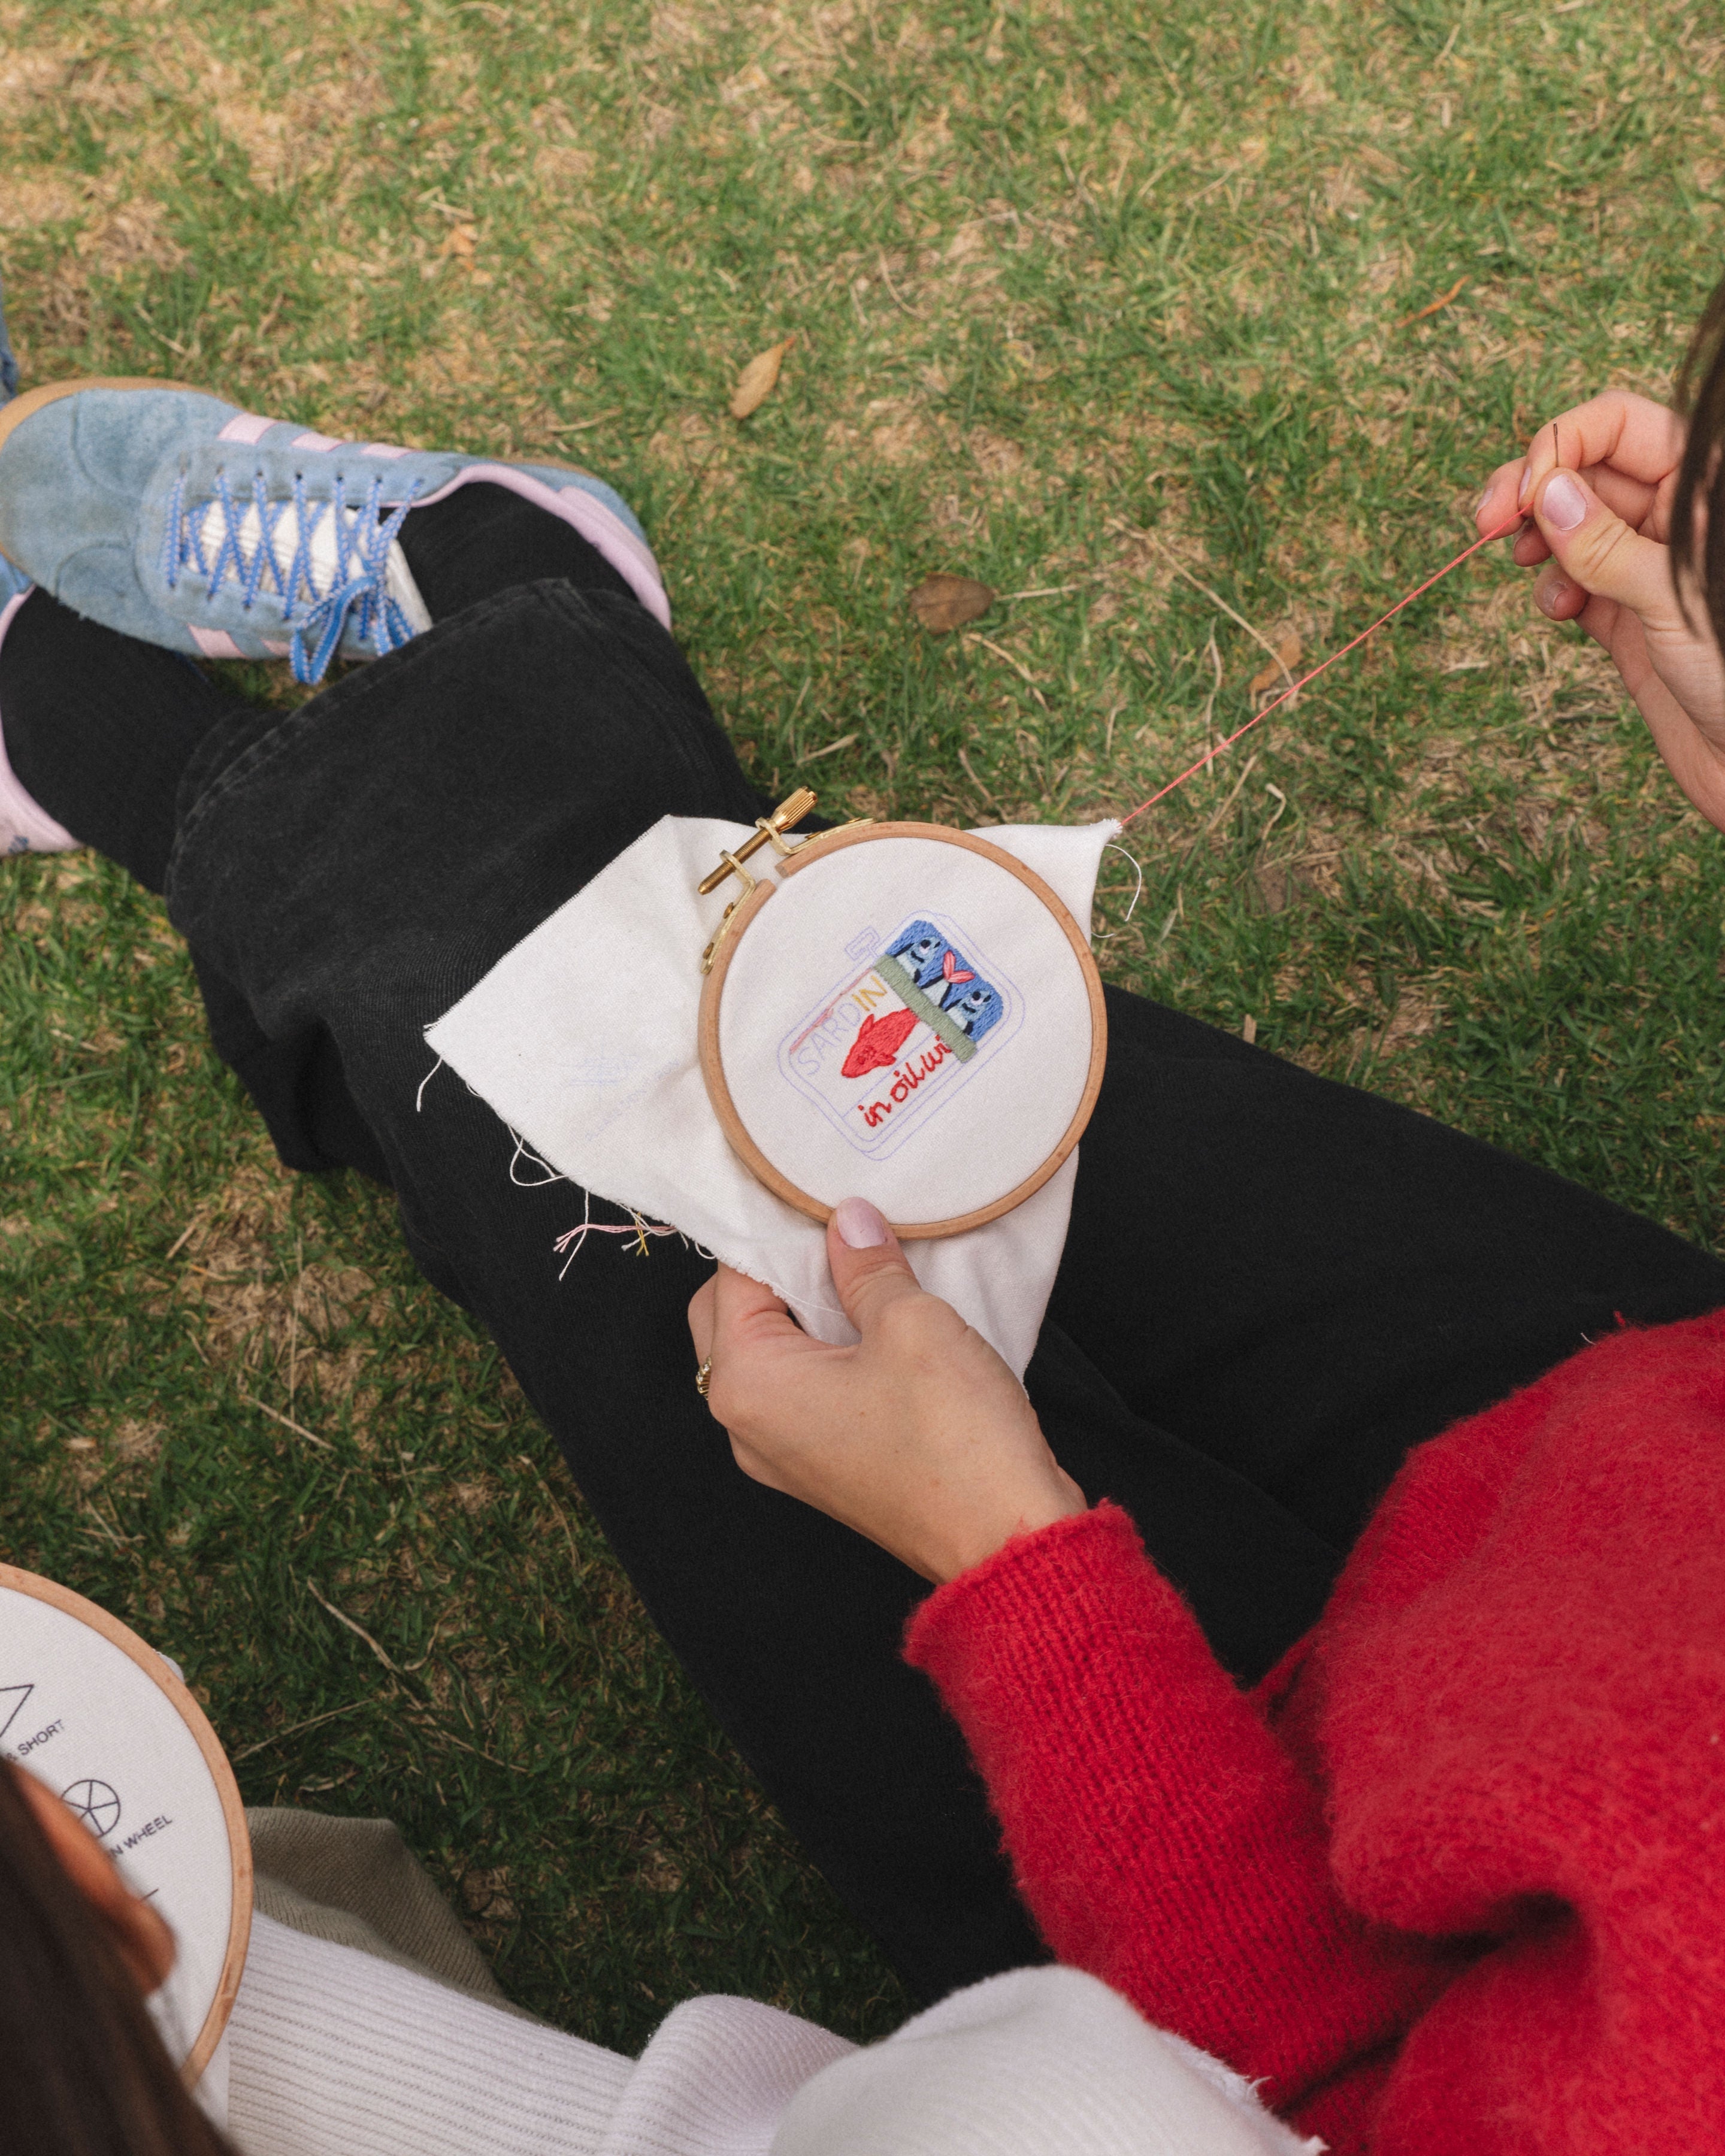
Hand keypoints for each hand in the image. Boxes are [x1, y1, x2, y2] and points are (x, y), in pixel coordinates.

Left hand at [687, 1197, 1086, 1583]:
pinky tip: (878, 1316)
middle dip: (783, 1267)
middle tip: (843, 1229)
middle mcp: (746, 1424)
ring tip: (866, 1266)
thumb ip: (866, 1265)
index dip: (779, 1226)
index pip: (733, 1275)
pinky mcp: (824, 1465)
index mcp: (746, 1384)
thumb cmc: (953, 1439)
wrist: (1006, 1540)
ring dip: (810, 1307)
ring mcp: (783, 1452)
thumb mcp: (910, 1322)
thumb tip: (846, 1222)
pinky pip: (804, 1389)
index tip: (821, 1194)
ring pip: (772, 1352)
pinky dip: (829, 1348)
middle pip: (735, 1314)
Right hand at [1476, 390, 1724, 830]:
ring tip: (1522, 563)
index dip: (1564, 446)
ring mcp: (1646, 563)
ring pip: (1573, 522)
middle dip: (1533, 489)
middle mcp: (1675, 515)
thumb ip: (1608, 544)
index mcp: (1701, 488)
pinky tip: (1558, 609)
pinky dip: (1553, 586)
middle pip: (1587, 468)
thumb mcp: (1673, 599)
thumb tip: (1548, 492)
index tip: (1524, 495)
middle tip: (1485, 524)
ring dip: (1537, 538)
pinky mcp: (1626, 612)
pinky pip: (1574, 578)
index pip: (1621, 425)